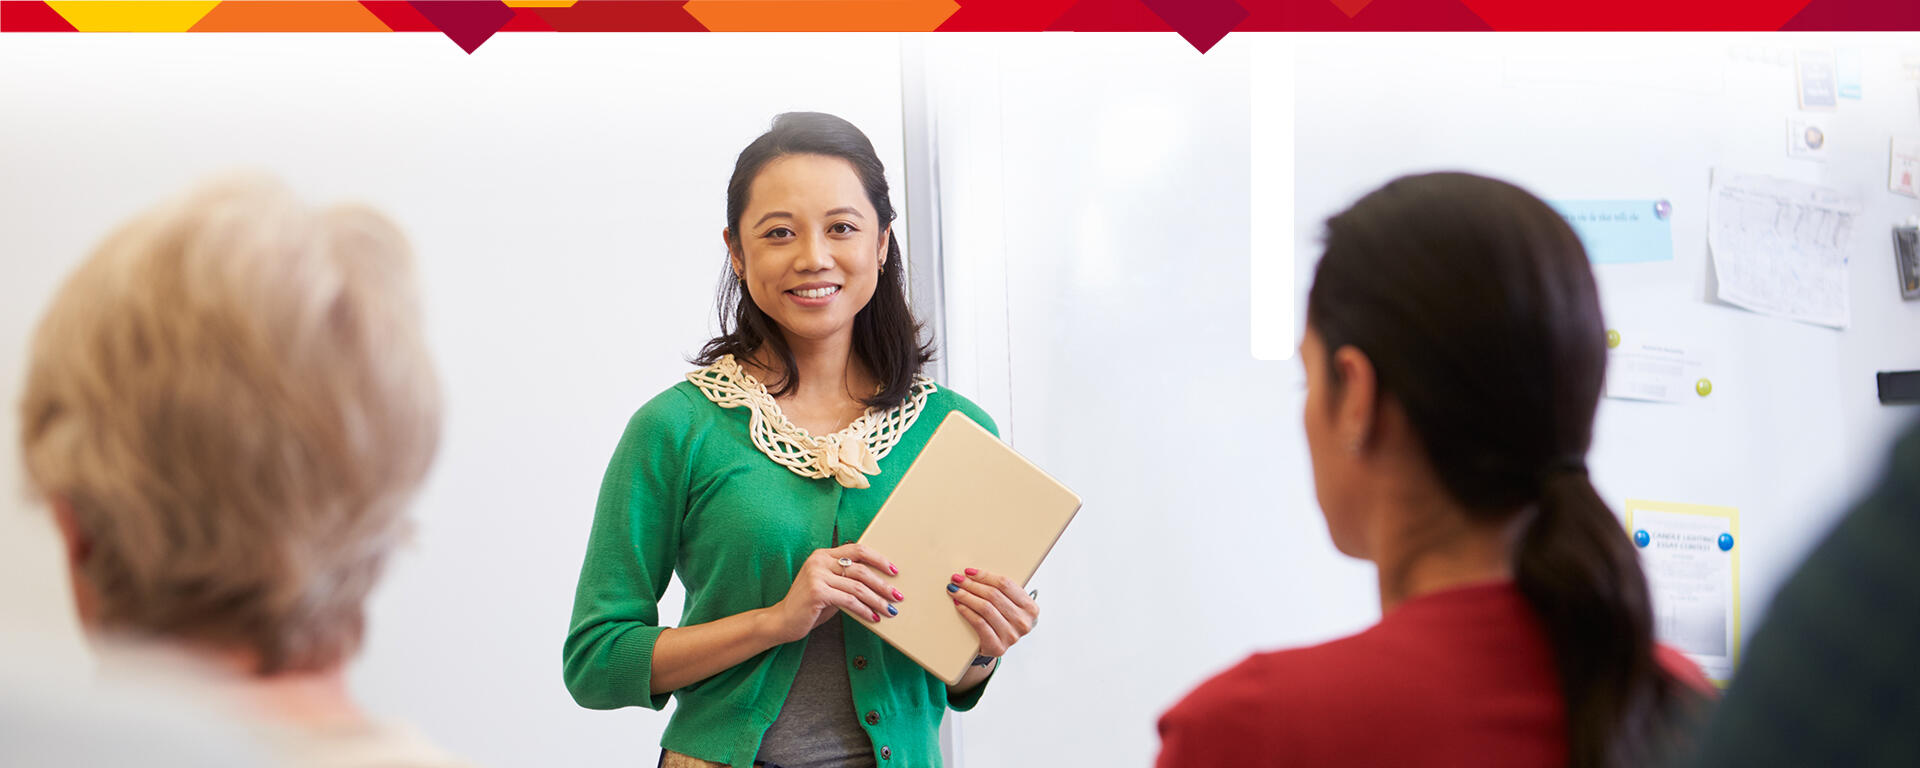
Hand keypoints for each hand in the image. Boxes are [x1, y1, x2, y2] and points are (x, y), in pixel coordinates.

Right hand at [764, 542, 902, 644]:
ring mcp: (817, 575)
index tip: (894, 571)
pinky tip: (873, 618)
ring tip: (889, 610)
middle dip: (882, 583)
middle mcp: (819, 561)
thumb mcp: (829, 587)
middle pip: (860, 568)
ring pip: (857, 586)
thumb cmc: (809, 606)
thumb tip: (879, 585)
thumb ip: (847, 581)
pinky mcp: (817, 592)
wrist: (782, 621)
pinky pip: (849, 601)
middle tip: (897, 595)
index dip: (878, 559)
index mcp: (823, 555)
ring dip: (877, 600)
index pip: (857, 549)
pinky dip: (864, 610)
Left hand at [947, 568, 1038, 657]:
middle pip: (993, 595)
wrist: (998, 647)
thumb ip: (1000, 590)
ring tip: (955, 590)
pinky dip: (966, 611)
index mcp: (1030, 607)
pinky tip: (959, 604)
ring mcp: (1011, 635)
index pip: (1005, 584)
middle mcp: (1023, 622)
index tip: (969, 572)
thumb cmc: (1003, 622)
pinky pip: (979, 623)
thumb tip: (974, 574)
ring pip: (985, 608)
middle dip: (972, 585)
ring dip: (966, 596)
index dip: (985, 576)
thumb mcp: (1009, 605)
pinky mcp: (998, 646)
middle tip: (958, 579)